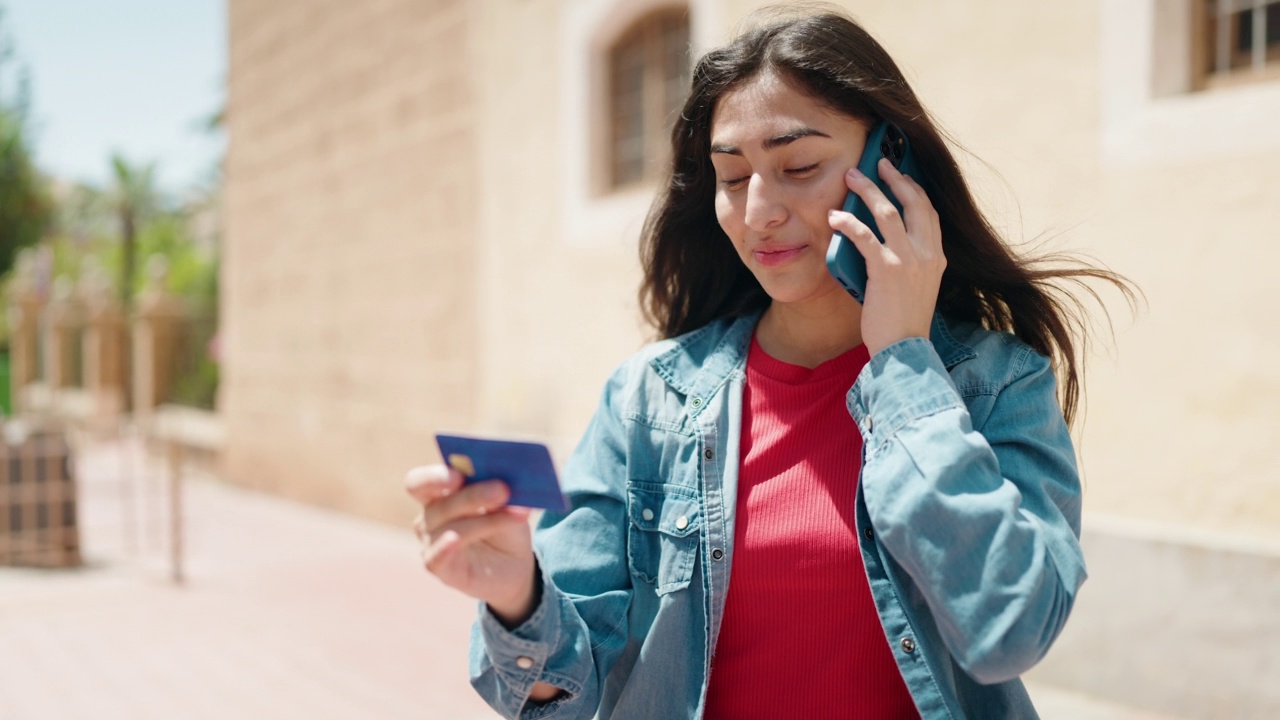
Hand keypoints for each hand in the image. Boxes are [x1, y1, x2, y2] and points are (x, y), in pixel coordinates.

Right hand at [406, 465, 538, 625]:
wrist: (515, 564)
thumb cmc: (505, 524)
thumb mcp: (507, 503)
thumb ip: (499, 488)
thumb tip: (505, 477)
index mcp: (439, 492)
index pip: (419, 482)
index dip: (435, 476)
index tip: (459, 474)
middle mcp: (430, 517)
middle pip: (440, 503)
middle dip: (473, 495)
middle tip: (503, 489)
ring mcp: (432, 543)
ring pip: (450, 528)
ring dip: (485, 521)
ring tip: (517, 515)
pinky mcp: (440, 568)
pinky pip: (435, 558)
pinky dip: (444, 547)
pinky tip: (454, 539)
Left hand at [827, 157, 945, 356]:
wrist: (905, 349)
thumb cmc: (904, 321)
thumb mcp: (917, 286)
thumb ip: (909, 262)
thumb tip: (883, 242)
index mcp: (937, 257)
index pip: (929, 212)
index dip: (914, 188)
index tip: (900, 175)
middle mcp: (928, 253)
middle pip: (913, 202)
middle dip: (893, 178)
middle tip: (876, 162)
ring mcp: (909, 260)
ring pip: (888, 212)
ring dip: (868, 190)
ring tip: (850, 177)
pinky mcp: (886, 270)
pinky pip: (865, 237)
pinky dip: (848, 223)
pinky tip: (834, 217)